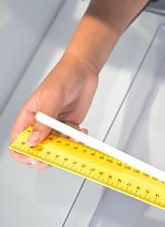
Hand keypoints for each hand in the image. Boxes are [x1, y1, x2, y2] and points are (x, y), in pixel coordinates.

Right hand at [9, 53, 97, 168]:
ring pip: (54, 147)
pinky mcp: (68, 126)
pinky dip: (76, 141)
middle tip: (59, 152)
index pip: (17, 142)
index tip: (36, 157)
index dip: (23, 153)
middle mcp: (40, 123)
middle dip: (47, 155)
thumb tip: (32, 141)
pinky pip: (69, 141)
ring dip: (65, 147)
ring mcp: (54, 126)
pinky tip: (81, 132)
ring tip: (74, 138)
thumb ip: (43, 121)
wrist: (84, 69)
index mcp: (28, 116)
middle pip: (36, 150)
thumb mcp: (52, 97)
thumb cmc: (64, 76)